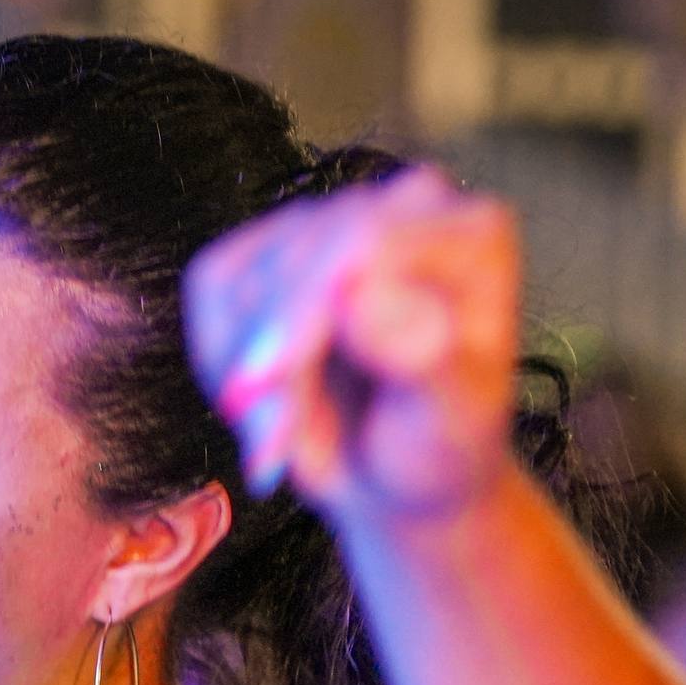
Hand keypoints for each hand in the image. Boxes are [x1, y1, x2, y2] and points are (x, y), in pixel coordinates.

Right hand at [183, 165, 522, 534]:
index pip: (366, 240)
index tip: (266, 376)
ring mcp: (332, 223)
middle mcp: (403, 211)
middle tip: (266, 442)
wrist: (396, 473)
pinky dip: (219, 354)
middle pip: (299, 251)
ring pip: (248, 274)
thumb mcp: (449, 420)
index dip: (303, 308)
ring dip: (244, 368)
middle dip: (270, 351)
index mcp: (471, 235)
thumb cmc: (436, 446)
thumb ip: (420, 357)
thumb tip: (361, 297)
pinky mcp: (271, 247)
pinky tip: (260, 402)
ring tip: (277, 438)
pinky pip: (214, 286)